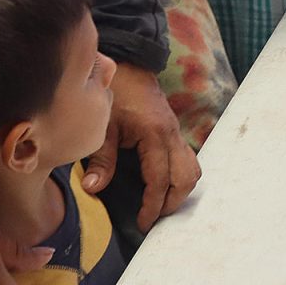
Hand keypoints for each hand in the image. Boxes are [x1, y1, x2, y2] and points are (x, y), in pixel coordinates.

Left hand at [82, 64, 199, 231]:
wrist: (129, 64)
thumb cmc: (114, 92)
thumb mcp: (103, 125)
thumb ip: (100, 159)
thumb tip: (93, 189)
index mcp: (155, 134)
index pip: (160, 179)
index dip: (152, 205)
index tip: (143, 223)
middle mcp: (172, 134)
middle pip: (186, 177)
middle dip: (172, 202)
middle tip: (153, 218)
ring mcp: (175, 131)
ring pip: (192, 168)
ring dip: (180, 189)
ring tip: (159, 204)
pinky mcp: (173, 130)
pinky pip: (186, 158)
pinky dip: (179, 176)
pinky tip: (161, 183)